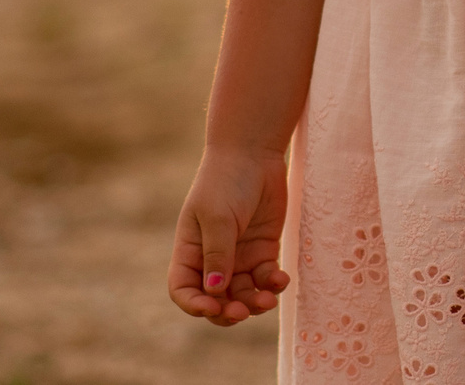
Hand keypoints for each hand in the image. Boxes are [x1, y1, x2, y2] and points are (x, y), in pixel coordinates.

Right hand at [169, 146, 289, 325]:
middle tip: (243, 310)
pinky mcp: (263, 251)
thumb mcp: (218, 217)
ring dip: (254, 303)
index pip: (183, 290)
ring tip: (268, 298)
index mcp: (190, 251)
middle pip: (215, 300)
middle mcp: (212, 259)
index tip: (212, 307)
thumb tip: (215, 291)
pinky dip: (272, 285)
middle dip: (228, 312)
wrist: (254, 154)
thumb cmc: (226, 181)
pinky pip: (265, 279)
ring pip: (243, 295)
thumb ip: (218, 254)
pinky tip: (280, 280)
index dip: (194, 305)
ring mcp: (239, 257)